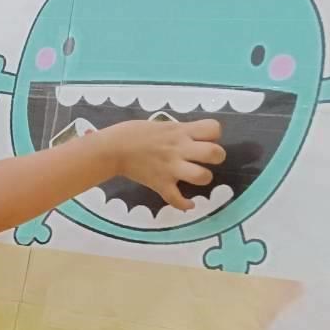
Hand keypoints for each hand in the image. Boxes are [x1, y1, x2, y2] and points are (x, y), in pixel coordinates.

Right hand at [102, 118, 224, 210]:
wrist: (112, 149)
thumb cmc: (133, 133)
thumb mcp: (161, 125)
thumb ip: (178, 132)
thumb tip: (189, 139)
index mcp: (180, 132)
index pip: (213, 129)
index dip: (214, 135)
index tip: (205, 139)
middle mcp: (180, 149)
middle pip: (214, 153)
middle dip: (216, 157)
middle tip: (206, 159)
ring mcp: (171, 168)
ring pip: (201, 176)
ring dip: (203, 178)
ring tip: (196, 177)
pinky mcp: (160, 184)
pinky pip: (177, 199)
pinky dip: (185, 204)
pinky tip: (188, 204)